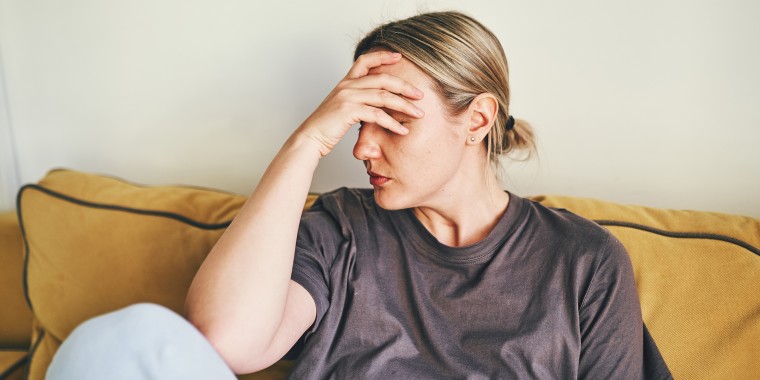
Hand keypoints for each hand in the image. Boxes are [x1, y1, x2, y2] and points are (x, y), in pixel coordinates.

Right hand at [296, 51, 424, 155]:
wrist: (309, 138)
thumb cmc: (327, 127)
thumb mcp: (342, 107)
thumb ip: (358, 101)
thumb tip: (376, 104)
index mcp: (345, 82)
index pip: (365, 61)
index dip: (383, 56)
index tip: (400, 57)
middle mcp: (347, 86)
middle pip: (382, 78)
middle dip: (404, 86)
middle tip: (420, 95)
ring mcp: (347, 97)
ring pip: (383, 96)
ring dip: (404, 105)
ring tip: (418, 113)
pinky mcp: (348, 111)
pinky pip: (377, 114)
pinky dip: (393, 123)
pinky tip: (402, 130)